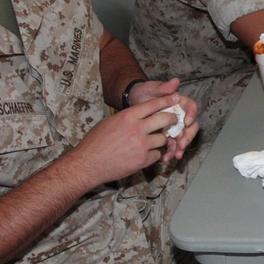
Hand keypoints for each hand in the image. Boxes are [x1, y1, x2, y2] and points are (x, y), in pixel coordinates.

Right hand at [67, 94, 192, 185]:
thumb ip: (128, 117)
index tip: (176, 99)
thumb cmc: (95, 142)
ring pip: (163, 138)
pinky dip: (153, 154)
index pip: (153, 104)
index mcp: (128, 116)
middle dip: (172, 119)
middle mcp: (137, 129)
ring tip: (152, 141)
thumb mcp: (110, 122)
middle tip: (173, 121)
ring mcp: (141, 145)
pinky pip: (157, 154)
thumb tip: (141, 114)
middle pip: (165, 119)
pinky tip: (144, 154)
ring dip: (160, 139)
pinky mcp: (143, 160)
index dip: (167, 101)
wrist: (87, 164)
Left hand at [126, 78, 198, 160]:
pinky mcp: (166, 134)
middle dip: (187, 136)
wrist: (132, 102)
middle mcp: (180, 114)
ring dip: (180, 147)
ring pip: (182, 137)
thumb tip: (175, 82)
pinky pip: (171, 144)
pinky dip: (170, 152)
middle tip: (182, 145)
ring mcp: (174, 125)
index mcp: (180, 102)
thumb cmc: (144, 92)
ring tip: (175, 156)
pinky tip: (166, 158)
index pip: (191, 107)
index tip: (188, 122)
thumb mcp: (151, 88)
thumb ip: (163, 87)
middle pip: (190, 126)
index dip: (192, 115)